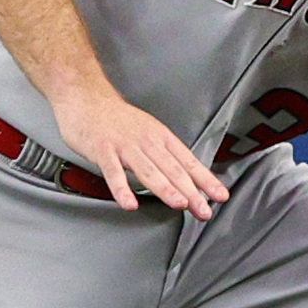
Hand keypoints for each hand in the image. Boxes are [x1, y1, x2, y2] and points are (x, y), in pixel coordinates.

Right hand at [54, 88, 229, 219]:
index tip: (221, 196)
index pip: (188, 161)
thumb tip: (185, 178)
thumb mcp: (148, 131)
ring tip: (179, 204)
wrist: (86, 97)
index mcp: (160, 137)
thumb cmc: (117, 119)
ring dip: (165, 189)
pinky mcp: (103, 150)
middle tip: (204, 211)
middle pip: (173, 169)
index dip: (206, 180)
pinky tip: (130, 204)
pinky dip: (122, 189)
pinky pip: (113, 172)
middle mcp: (147, 141)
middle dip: (192, 192)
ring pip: (148, 170)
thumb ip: (164, 154)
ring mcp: (125, 146)